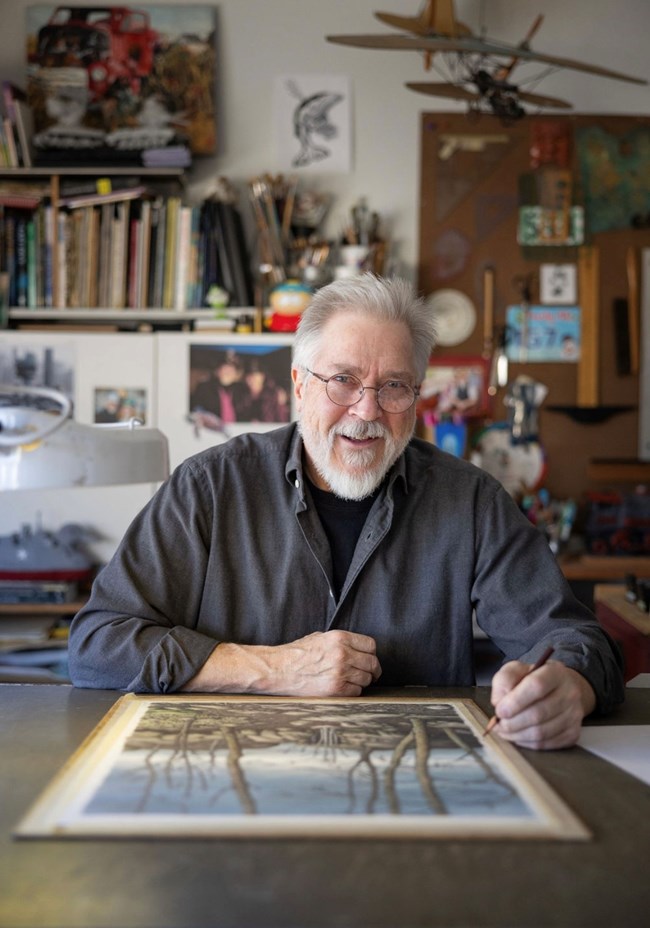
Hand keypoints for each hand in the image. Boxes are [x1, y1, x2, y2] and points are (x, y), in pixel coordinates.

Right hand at [183, 630, 381, 696]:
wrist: (279, 669)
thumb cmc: (296, 653)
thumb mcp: (319, 637)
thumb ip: (340, 641)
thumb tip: (357, 648)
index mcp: (339, 638)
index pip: (371, 645)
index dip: (371, 653)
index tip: (369, 658)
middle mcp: (343, 654)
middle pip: (372, 663)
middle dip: (372, 669)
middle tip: (370, 674)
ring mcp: (340, 673)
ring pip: (366, 679)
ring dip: (362, 681)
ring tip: (352, 680)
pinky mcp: (336, 690)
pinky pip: (356, 692)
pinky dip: (352, 691)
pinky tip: (343, 687)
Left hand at [488, 659, 595, 749]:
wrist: (562, 689)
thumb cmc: (534, 679)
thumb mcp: (516, 670)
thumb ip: (504, 680)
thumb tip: (499, 702)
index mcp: (555, 672)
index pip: (536, 686)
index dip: (515, 701)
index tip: (499, 711)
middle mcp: (569, 693)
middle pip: (538, 713)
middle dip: (512, 723)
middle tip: (498, 725)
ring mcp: (574, 715)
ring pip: (541, 732)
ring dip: (517, 735)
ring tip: (504, 731)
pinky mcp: (573, 733)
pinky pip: (546, 744)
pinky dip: (527, 743)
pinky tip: (518, 735)